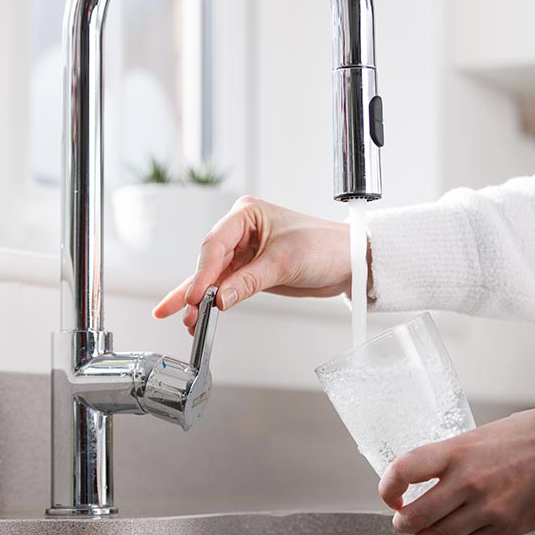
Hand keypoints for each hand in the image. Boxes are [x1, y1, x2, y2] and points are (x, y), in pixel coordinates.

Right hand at [153, 196, 353, 333]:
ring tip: (188, 320)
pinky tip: (199, 314)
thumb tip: (221, 298)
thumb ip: (248, 282)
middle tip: (185, 310)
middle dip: (197, 288)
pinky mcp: (250, 270)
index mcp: (247, 214)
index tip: (197, 295)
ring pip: (214, 276)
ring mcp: (244, 251)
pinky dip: (215, 301)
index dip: (204, 272)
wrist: (348, 262)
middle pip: (210, 261)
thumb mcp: (284, 263)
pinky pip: (226, 286)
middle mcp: (241, 230)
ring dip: (201, 299)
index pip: (215, 244)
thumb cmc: (325, 246)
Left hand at [379, 408, 534, 534]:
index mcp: (457, 450)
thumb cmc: (530, 435)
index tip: (391, 494)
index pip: (404, 469)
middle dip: (403, 523)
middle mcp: (467, 480)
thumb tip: (428, 480)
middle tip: (403, 521)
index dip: (388, 487)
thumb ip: (453, 459)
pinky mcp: (507, 527)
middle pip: (416, 515)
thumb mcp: (480, 436)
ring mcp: (488, 507)